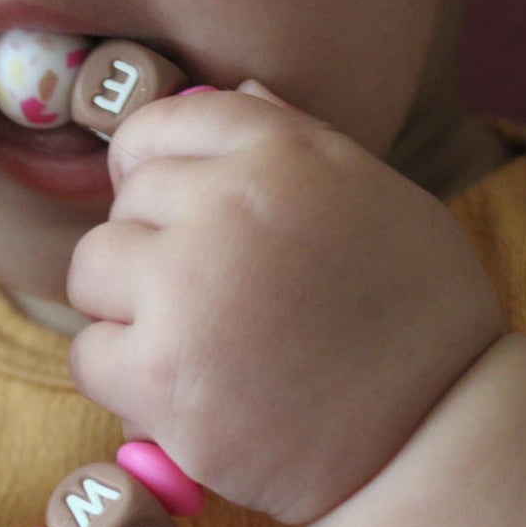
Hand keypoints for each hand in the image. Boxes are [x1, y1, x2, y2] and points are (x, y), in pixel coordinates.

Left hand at [68, 83, 501, 524]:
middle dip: (152, 248)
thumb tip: (243, 89)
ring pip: (92, 273)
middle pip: (125, 203)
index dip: (148, 165)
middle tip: (207, 301)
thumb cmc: (419, 320)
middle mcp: (227, 207)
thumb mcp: (380, 198)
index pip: (162, 125)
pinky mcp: (161, 375)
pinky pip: (88, 355)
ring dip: (125, 309)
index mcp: (283, 155)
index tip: (160, 206)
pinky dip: (121, 379)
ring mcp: (186, 291)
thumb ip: (299, 146)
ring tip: (189, 345)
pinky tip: (177, 394)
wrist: (437, 437)